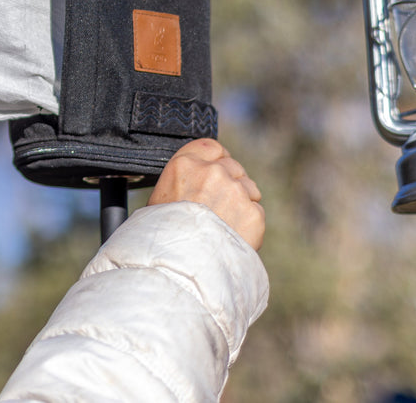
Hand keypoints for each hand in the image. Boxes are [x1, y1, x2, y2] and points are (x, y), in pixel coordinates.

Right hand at [147, 138, 264, 250]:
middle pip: (233, 166)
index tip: (218, 170)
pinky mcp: (253, 213)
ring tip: (224, 225)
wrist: (180, 268)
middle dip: (231, 183)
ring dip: (241, 202)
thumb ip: (183, 181)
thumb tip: (196, 181)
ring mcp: (235, 191)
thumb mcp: (159, 200)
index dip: (217, 159)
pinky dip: (249, 224)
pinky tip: (231, 236)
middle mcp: (212, 172)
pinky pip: (256, 212)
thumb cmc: (162, 237)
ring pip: (249, 188)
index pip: (211, 147)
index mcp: (184, 165)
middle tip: (219, 207)